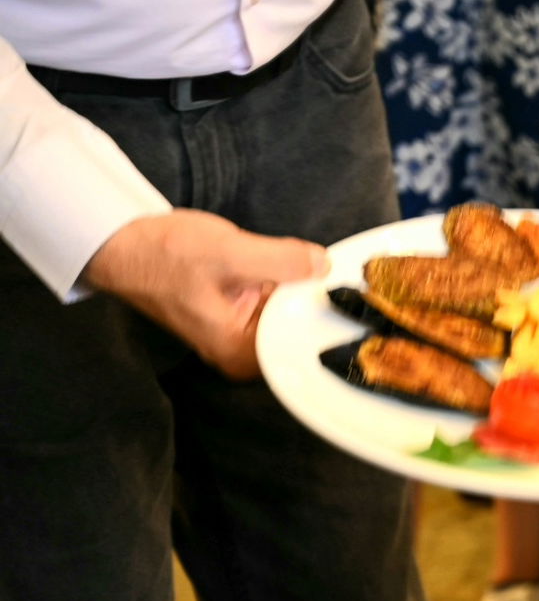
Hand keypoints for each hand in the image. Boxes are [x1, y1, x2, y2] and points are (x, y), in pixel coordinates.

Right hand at [84, 210, 328, 379]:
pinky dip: (289, 284)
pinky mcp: (241, 316)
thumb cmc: (163, 255)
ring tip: (322, 268)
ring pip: (293, 314)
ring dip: (304, 289)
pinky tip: (301, 266)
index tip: (352, 293)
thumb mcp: (228, 252)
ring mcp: (243, 336)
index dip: (327, 314)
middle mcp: (244, 355)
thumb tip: (325, 265)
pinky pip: (278, 303)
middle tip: (345, 275)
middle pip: (302, 330)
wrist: (123, 244)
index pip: (304, 343)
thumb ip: (281, 261)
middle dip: (318, 300)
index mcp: (240, 355)